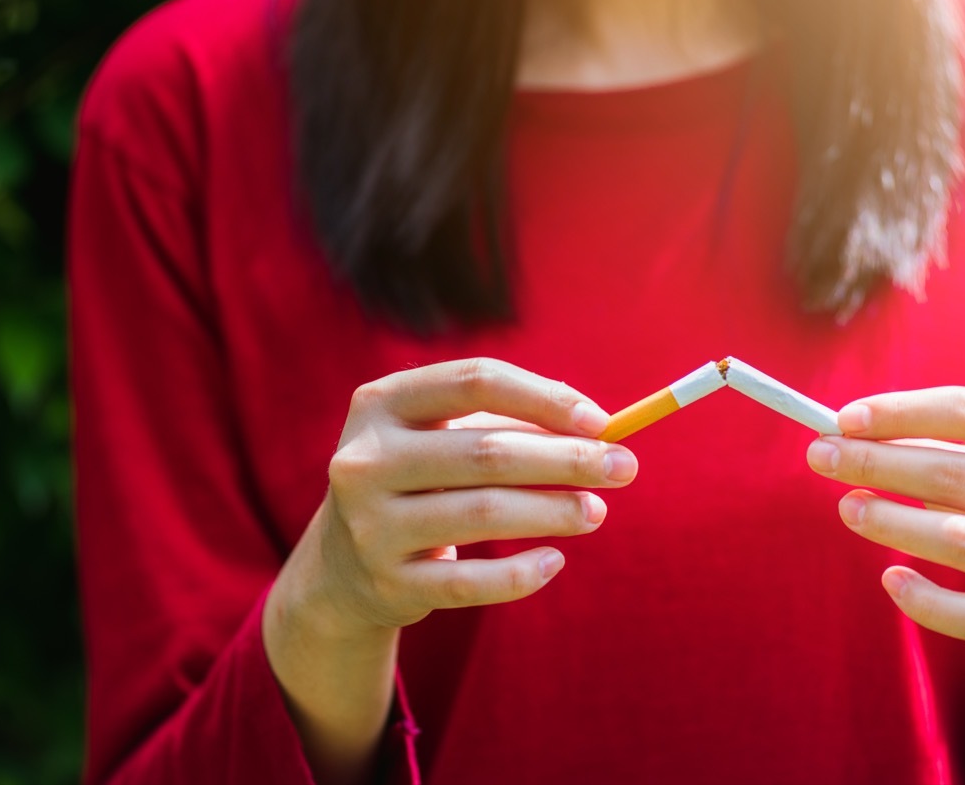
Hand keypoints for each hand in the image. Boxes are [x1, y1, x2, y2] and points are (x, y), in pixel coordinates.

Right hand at [292, 358, 637, 636]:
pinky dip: (521, 573)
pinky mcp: (389, 584)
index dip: (545, 398)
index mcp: (379, 403)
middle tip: (622, 468)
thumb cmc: (416, 480)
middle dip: (566, 459)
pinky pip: (471, 582)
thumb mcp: (439, 436)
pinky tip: (555, 561)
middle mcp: (365, 460)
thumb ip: (507, 422)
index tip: (602, 421)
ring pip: (484, 514)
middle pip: (486, 451)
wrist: (342, 567)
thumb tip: (596, 428)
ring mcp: (371, 525)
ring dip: (554, 512)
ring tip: (596, 511)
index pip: (475, 381)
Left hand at [806, 386, 964, 655]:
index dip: (903, 412)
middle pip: (959, 474)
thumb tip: (849, 432)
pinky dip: (926, 601)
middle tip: (822, 456)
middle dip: (879, 463)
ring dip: (895, 523)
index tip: (844, 418)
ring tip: (847, 507)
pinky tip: (890, 578)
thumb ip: (933, 444)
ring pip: (964, 540)